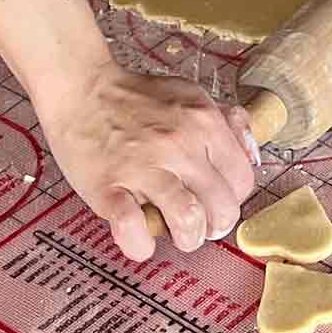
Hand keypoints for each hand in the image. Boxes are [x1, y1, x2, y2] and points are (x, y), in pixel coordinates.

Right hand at [40, 60, 255, 261]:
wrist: (82, 88)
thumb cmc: (136, 98)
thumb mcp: (190, 96)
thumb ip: (224, 123)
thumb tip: (249, 152)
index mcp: (204, 123)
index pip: (242, 180)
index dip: (232, 198)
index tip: (216, 201)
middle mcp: (180, 145)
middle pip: (222, 207)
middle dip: (214, 226)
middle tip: (199, 224)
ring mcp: (144, 166)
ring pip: (188, 220)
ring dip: (187, 238)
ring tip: (178, 234)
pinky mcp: (108, 186)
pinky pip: (132, 228)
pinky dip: (140, 244)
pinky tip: (140, 238)